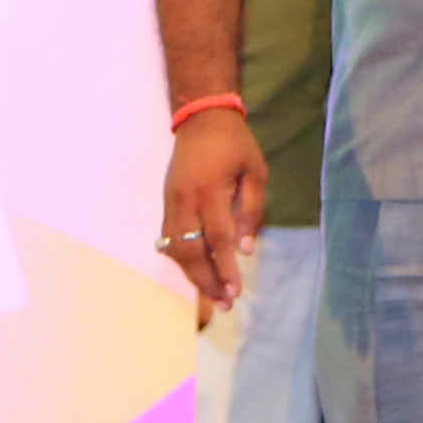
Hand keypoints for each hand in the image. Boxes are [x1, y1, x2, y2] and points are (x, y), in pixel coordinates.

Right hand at [158, 109, 264, 314]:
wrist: (201, 119)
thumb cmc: (235, 145)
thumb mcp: (256, 171)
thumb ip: (252, 210)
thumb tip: (246, 249)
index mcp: (209, 191)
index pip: (217, 238)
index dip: (225, 268)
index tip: (235, 291)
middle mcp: (185, 200)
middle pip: (190, 251)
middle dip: (206, 280)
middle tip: (224, 303)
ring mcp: (171, 203)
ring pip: (175, 249)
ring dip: (192, 275)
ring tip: (212, 295)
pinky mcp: (166, 203)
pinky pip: (169, 240)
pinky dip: (181, 260)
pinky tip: (195, 273)